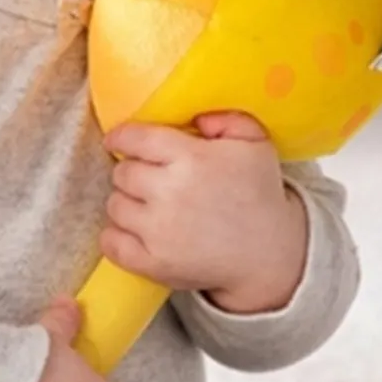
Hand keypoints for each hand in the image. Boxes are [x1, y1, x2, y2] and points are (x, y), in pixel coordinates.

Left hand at [100, 112, 308, 312]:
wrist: (271, 254)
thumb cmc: (261, 195)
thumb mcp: (256, 143)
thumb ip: (226, 118)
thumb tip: (194, 120)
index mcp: (192, 158)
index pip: (135, 138)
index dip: (122, 136)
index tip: (119, 140)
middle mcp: (169, 192)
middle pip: (122, 172)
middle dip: (133, 171)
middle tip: (150, 178)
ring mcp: (158, 231)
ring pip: (115, 204)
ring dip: (127, 202)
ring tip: (149, 206)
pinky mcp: (153, 263)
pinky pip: (110, 243)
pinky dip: (115, 236)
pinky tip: (135, 232)